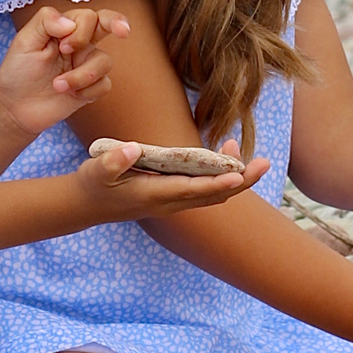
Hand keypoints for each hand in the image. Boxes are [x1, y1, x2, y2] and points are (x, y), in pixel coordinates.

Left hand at [0, 5, 130, 139]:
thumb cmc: (18, 71)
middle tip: (122, 31)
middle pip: (107, 24)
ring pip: (105, 61)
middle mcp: (79, 44)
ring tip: (58, 85)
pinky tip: (70, 95)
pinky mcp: (90, 88)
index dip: (81, 30)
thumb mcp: (24, 41)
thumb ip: (45, 22)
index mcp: (64, 29)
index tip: (63, 47)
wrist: (15, 107)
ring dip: (83, 75)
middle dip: (117, 23)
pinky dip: (88, 91)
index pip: (87, 17)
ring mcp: (86, 66)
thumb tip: (70, 22)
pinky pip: (105, 84)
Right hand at [74, 138, 265, 222]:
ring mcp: (174, 201)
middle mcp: (170, 202)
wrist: (88, 205)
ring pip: (213, 194)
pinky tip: (223, 155)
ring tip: (238, 147)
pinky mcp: (174, 195)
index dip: (218, 184)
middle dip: (241, 182)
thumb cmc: (93, 184)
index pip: (193, 191)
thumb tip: (132, 149)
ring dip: (233, 177)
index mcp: (154, 195)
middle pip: (215, 197)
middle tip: (264, 162)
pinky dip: (220, 175)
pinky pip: (205, 189)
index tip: (239, 176)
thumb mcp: (96, 171)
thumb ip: (113, 162)